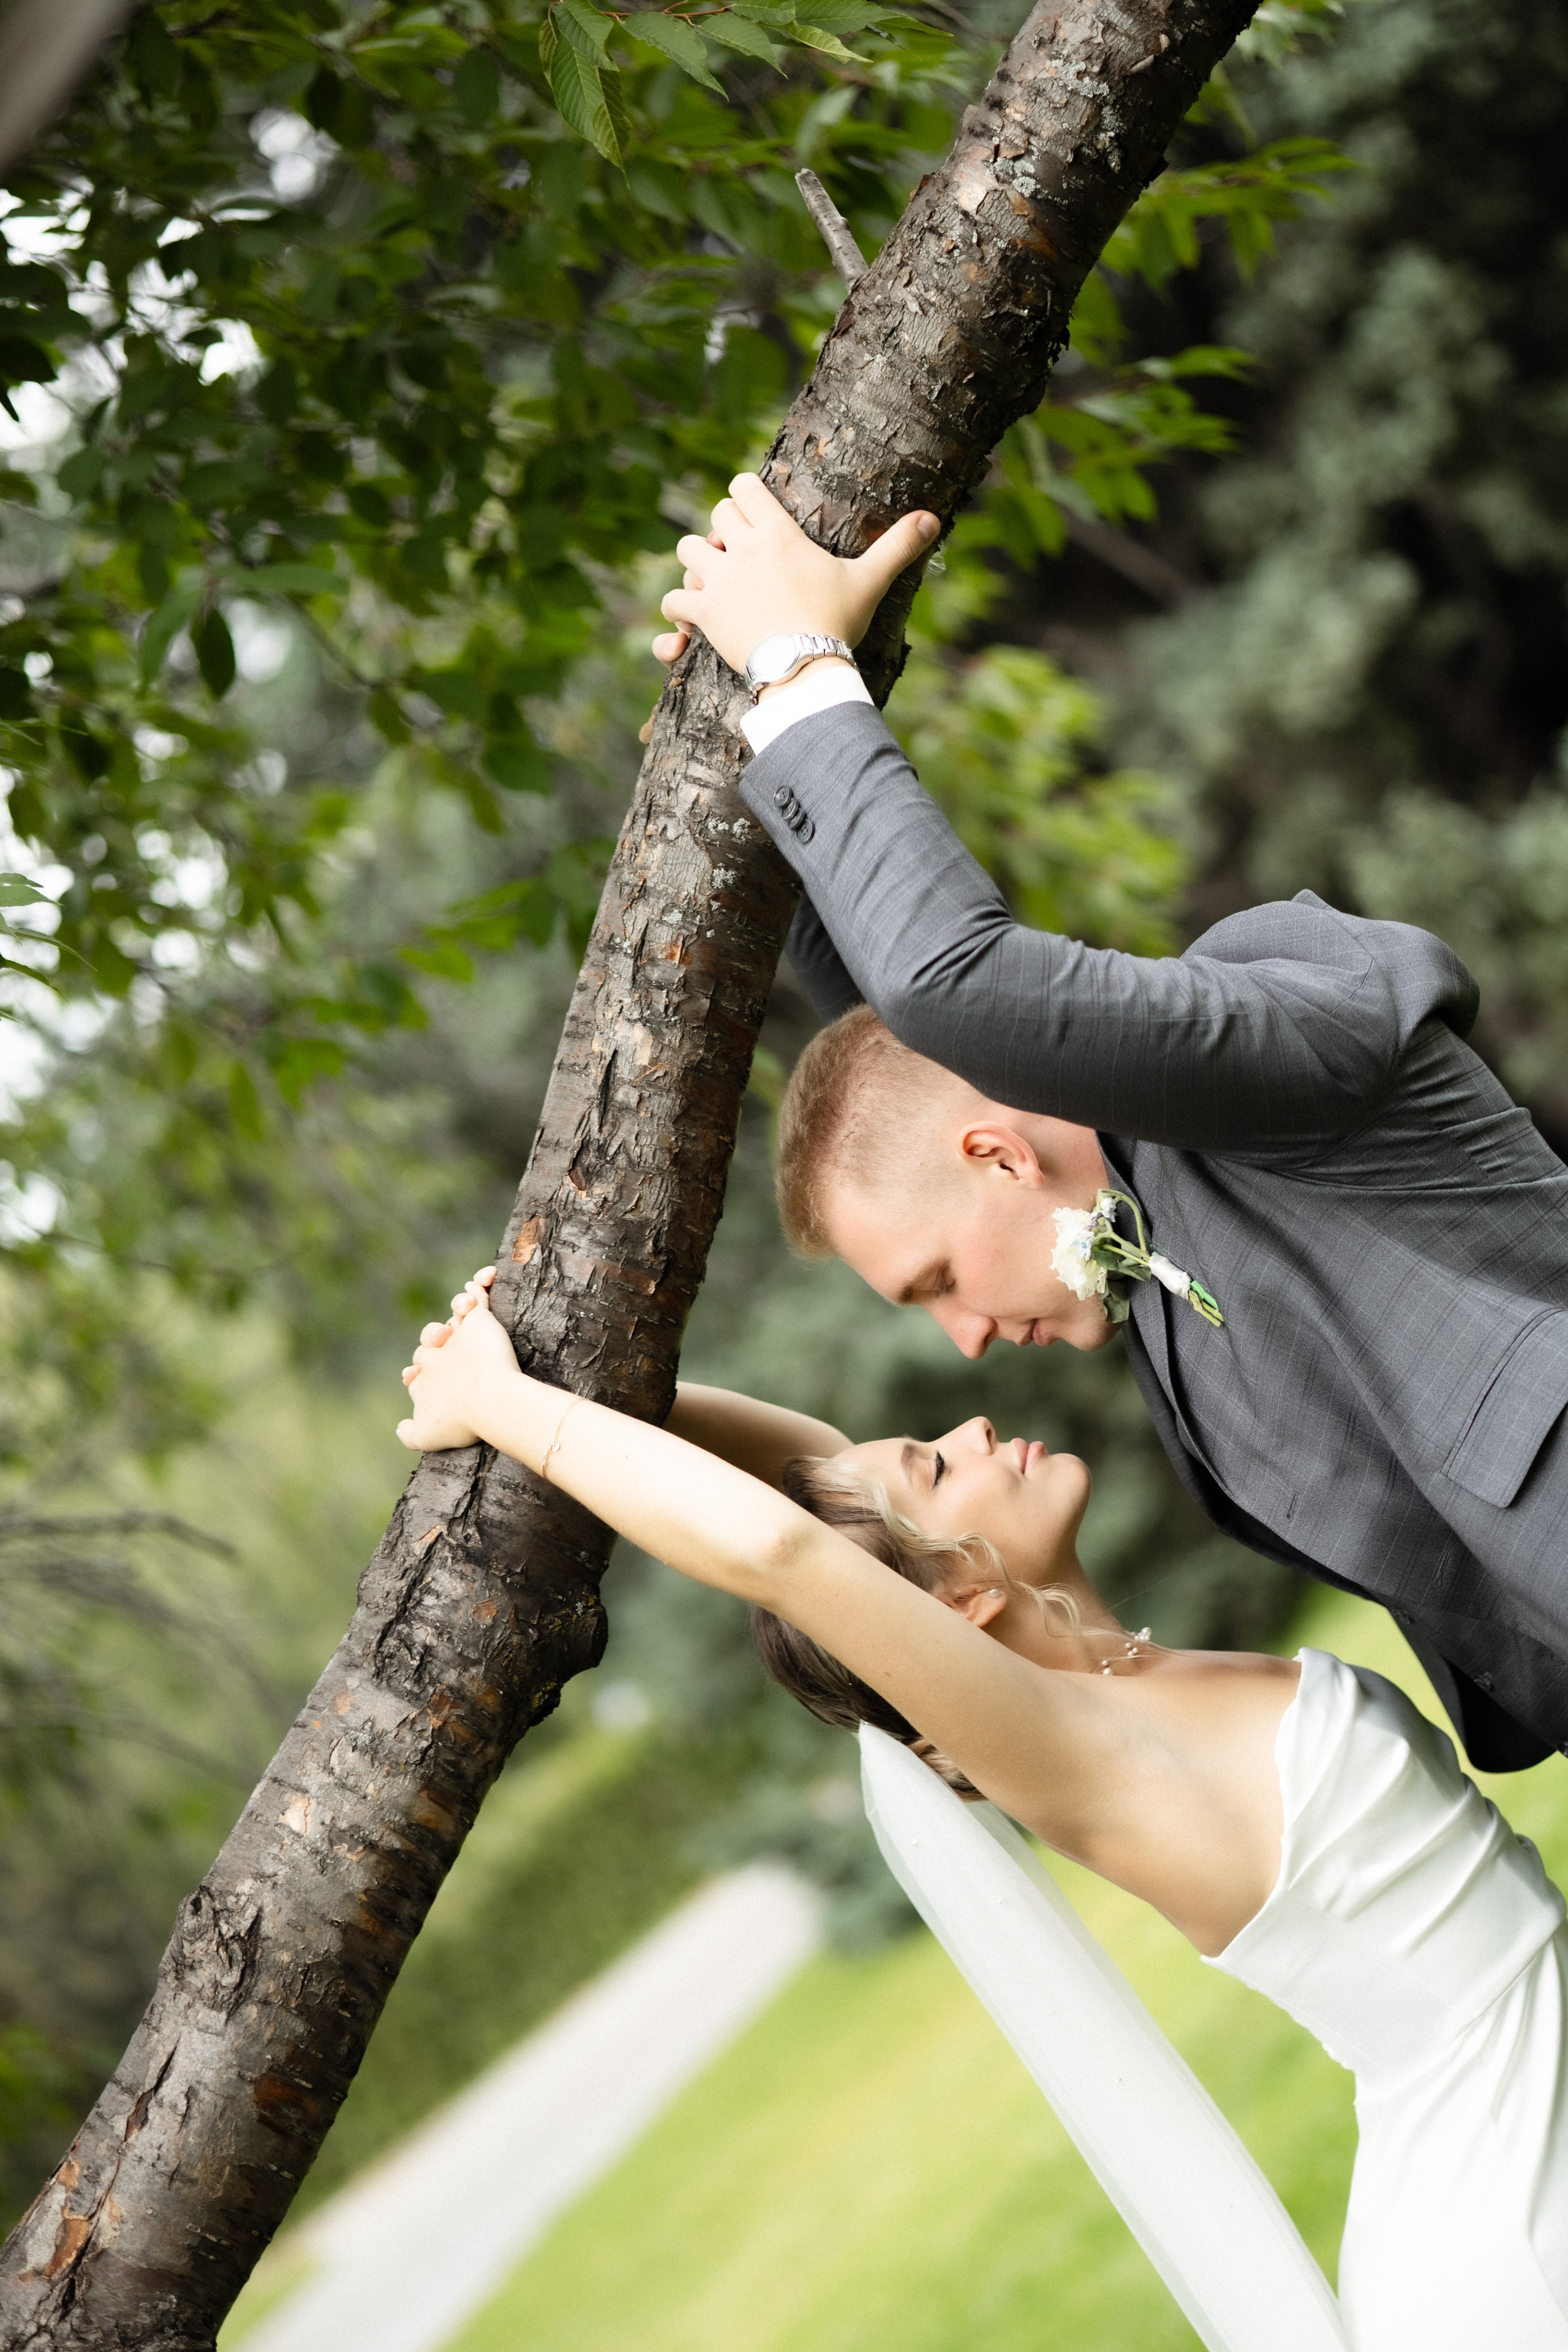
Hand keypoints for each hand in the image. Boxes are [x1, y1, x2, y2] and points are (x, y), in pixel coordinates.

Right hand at [397, 1267, 517, 1452]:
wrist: (489, 1401)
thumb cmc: (462, 1421)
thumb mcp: (427, 1436)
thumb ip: (408, 1433)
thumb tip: (400, 1427)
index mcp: (423, 1377)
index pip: (417, 1368)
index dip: (417, 1370)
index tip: (417, 1375)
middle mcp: (436, 1353)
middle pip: (430, 1339)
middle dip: (432, 1338)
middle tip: (443, 1344)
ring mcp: (457, 1336)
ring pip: (452, 1317)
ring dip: (454, 1311)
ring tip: (461, 1310)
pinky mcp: (479, 1321)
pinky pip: (478, 1297)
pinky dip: (481, 1285)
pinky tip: (485, 1277)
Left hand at [652, 473, 938, 681]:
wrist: (807, 667)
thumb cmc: (838, 623)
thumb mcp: (870, 581)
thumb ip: (898, 546)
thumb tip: (933, 518)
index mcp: (777, 533)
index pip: (743, 487)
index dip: (744, 495)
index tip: (753, 515)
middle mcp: (742, 549)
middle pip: (715, 514)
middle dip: (724, 529)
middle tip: (740, 554)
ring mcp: (719, 581)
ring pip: (686, 550)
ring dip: (697, 563)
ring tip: (715, 582)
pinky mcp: (704, 614)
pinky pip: (674, 600)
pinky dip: (678, 610)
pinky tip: (690, 621)